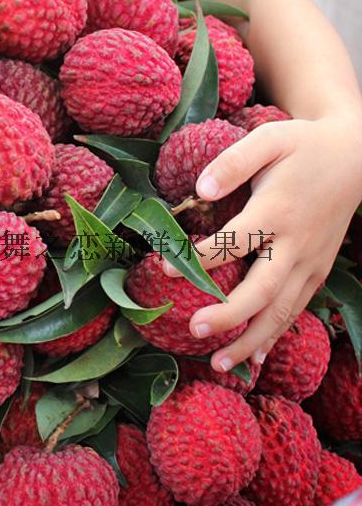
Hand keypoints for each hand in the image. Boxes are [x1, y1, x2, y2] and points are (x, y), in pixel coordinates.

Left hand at [161, 114, 361, 371]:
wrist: (354, 155)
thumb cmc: (302, 146)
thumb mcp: (269, 140)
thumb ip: (233, 163)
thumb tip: (200, 188)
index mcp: (278, 211)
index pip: (235, 241)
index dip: (199, 257)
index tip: (163, 268)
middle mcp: (296, 244)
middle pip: (262, 289)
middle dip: (229, 314)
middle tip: (193, 329)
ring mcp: (310, 262)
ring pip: (282, 311)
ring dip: (250, 339)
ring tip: (219, 365)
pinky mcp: (317, 271)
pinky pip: (295, 309)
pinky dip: (273, 335)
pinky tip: (252, 357)